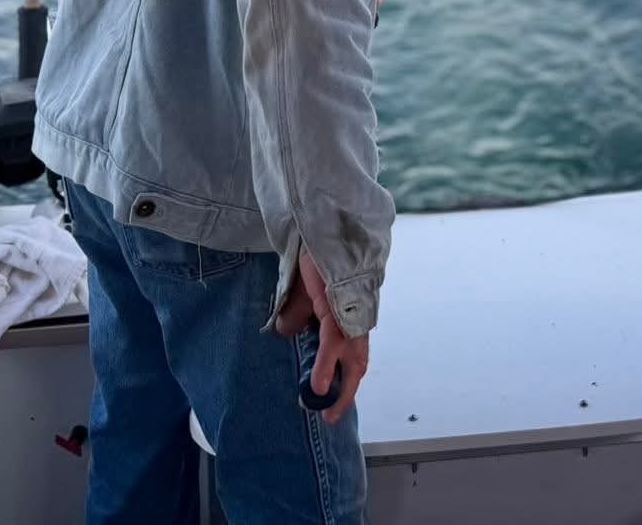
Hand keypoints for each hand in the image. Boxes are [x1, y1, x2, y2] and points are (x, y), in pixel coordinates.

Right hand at [275, 249, 370, 424]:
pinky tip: (317, 387)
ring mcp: (348, 310)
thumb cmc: (318, 253)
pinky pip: (333, 341)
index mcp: (348, 312)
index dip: (344, 377)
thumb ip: (297, 311)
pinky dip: (326, 365)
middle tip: (330, 417)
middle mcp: (354, 314)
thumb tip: (284, 331)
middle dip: (346, 392)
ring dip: (340, 387)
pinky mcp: (336, 305)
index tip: (331, 400)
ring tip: (325, 409)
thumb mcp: (303, 290)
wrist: (324, 224)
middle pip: (357, 361)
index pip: (352, 352)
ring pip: (351, 356)